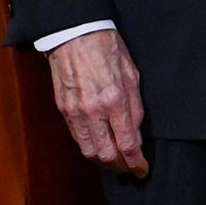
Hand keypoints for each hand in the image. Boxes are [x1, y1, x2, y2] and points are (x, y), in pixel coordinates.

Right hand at [48, 30, 146, 176]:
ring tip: (116, 164)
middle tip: (131, 170)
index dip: (136, 162)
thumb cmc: (108, 50)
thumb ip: (135, 108)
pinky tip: (99, 149)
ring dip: (103, 162)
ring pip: (88, 150)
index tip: (143, 169)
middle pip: (106, 154)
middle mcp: (93, 110)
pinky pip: (76, 138)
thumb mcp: (132, 76)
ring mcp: (75, 112)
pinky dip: (89, 148)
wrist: (75, 35)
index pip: (127, 144)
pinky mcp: (63, 110)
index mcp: (114, 100)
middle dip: (120, 167)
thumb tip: (136, 134)